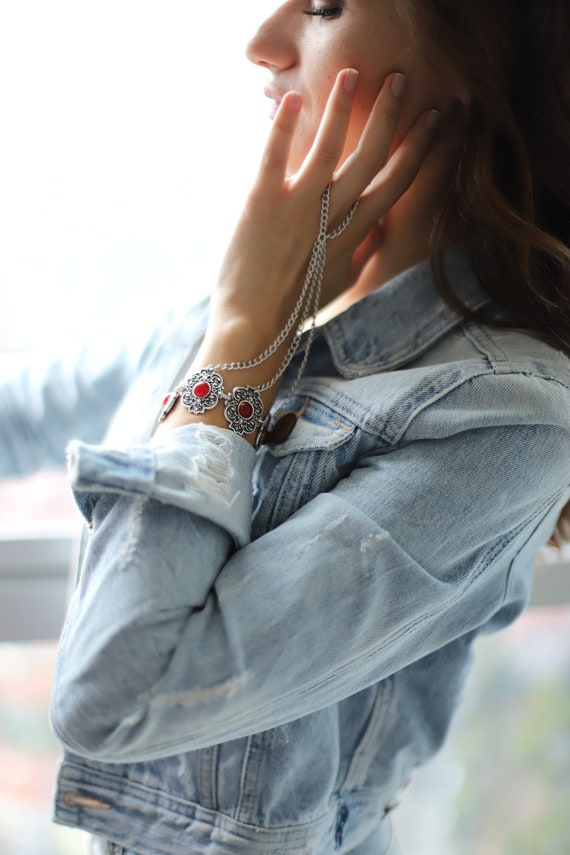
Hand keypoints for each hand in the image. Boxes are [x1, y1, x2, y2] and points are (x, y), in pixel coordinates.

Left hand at [209, 68, 440, 339]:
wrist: (254, 331)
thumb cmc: (294, 310)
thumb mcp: (339, 284)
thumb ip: (361, 254)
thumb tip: (378, 233)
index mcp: (353, 236)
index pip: (395, 184)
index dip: (417, 148)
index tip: (433, 118)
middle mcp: (332, 220)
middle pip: (372, 160)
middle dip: (390, 117)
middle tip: (400, 80)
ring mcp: (298, 212)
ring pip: (330, 152)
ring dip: (343, 111)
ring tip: (351, 76)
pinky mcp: (262, 208)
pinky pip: (275, 160)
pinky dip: (282, 130)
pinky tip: (290, 101)